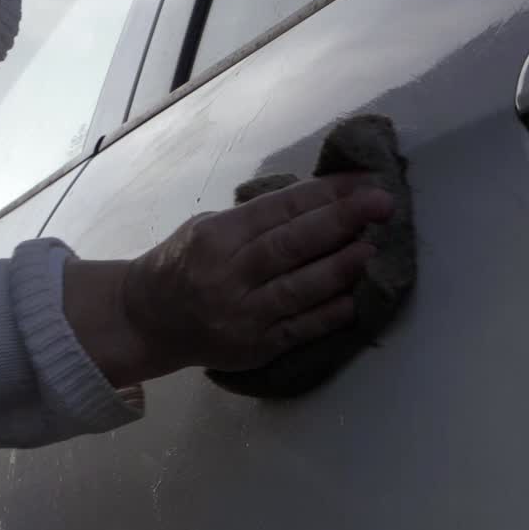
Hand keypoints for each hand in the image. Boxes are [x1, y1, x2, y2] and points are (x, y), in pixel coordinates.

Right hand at [63, 175, 393, 386]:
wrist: (147, 321)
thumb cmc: (185, 263)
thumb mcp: (208, 227)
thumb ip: (258, 219)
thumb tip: (325, 201)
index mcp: (215, 237)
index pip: (278, 210)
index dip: (324, 194)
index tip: (362, 181)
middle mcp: (227, 276)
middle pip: (290, 245)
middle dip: (340, 220)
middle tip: (382, 203)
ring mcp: (241, 316)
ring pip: (298, 289)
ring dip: (340, 267)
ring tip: (372, 248)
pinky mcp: (254, 348)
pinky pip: (299, 329)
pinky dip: (329, 314)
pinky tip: (354, 299)